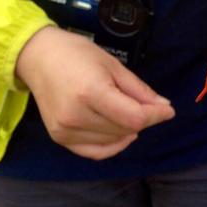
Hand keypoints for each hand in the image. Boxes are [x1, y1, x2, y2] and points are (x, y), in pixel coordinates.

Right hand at [16, 26, 174, 159]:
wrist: (38, 58)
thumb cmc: (78, 54)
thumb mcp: (114, 66)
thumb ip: (139, 90)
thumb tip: (164, 107)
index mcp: (91, 92)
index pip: (134, 117)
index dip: (156, 115)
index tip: (167, 110)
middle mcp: (76, 116)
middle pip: (125, 129)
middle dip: (144, 119)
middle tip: (147, 105)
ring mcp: (65, 130)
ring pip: (114, 140)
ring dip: (128, 130)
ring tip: (128, 111)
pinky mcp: (60, 138)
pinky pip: (95, 151)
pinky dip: (113, 145)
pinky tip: (121, 133)